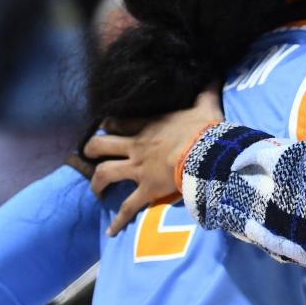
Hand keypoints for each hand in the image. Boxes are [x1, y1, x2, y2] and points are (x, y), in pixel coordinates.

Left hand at [83, 86, 223, 235]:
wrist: (205, 153)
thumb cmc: (204, 129)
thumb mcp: (205, 104)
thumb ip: (206, 90)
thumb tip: (215, 73)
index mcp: (148, 126)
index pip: (118, 121)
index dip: (108, 123)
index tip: (104, 125)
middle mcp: (136, 146)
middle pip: (101, 145)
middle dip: (92, 149)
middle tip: (90, 154)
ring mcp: (138, 169)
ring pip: (105, 173)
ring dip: (97, 183)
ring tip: (95, 191)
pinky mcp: (146, 190)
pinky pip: (128, 207)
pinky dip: (118, 221)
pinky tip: (110, 231)